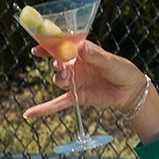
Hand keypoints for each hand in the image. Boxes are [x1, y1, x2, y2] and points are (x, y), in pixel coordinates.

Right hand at [23, 37, 158, 141]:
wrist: (130, 91)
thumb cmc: (121, 70)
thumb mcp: (109, 61)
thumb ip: (94, 56)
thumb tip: (81, 47)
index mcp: (81, 52)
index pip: (61, 46)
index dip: (48, 44)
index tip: (37, 44)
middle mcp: (74, 66)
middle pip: (57, 62)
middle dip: (54, 61)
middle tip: (57, 62)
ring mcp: (74, 82)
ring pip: (58, 79)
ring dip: (58, 77)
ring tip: (64, 75)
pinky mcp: (76, 97)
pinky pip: (57, 104)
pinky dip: (43, 109)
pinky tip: (28, 114)